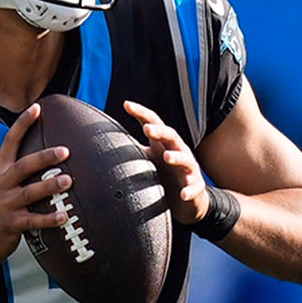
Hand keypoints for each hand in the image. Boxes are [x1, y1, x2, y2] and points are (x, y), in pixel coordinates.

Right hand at [0, 103, 72, 267]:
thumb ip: (17, 171)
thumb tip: (44, 156)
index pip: (9, 142)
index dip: (22, 124)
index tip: (36, 108)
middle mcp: (1, 184)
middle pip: (23, 166)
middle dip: (44, 157)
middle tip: (65, 151)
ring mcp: (4, 204)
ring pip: (29, 192)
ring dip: (49, 186)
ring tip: (67, 180)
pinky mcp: (9, 224)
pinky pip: (32, 221)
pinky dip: (48, 219)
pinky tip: (63, 216)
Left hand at [124, 100, 208, 225]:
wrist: (188, 198)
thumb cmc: (164, 174)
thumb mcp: (148, 159)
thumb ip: (133, 148)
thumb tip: (106, 140)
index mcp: (163, 144)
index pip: (153, 123)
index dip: (141, 113)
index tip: (126, 105)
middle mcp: (178, 152)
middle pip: (171, 136)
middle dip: (160, 131)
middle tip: (147, 129)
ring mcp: (188, 169)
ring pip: (185, 159)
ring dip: (177, 157)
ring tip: (167, 157)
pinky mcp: (195, 187)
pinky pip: (194, 188)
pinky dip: (190, 190)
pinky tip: (183, 194)